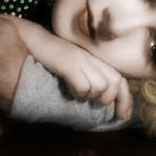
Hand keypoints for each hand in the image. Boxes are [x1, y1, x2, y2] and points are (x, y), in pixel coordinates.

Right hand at [5, 15, 132, 120]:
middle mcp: (90, 57)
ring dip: (91, 96)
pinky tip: (69, 90)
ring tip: (76, 95)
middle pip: (115, 82)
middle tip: (98, 110)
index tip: (122, 116)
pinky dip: (79, 92)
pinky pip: (84, 85)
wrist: (30, 38)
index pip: (120, 78)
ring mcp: (80, 58)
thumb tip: (96, 103)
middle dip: (109, 100)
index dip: (125, 99)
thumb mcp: (70, 68)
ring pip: (101, 86)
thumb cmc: (48, 58)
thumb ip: (84, 79)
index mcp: (93, 59)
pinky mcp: (68, 61)